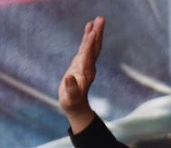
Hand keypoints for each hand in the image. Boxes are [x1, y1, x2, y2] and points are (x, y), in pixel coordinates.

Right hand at [59, 16, 104, 132]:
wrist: (76, 106)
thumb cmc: (72, 102)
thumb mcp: (70, 97)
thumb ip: (71, 88)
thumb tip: (69, 78)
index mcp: (85, 72)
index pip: (88, 55)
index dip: (90, 44)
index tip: (93, 32)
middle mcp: (88, 66)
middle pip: (95, 47)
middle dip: (97, 34)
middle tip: (101, 19)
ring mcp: (86, 64)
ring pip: (92, 46)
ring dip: (95, 33)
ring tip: (97, 20)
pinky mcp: (82, 63)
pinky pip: (87, 47)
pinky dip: (88, 38)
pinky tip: (89, 28)